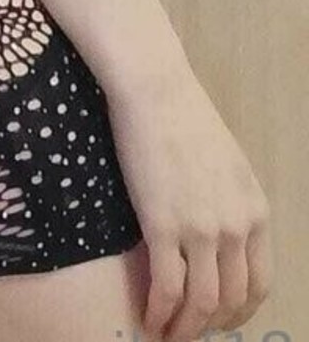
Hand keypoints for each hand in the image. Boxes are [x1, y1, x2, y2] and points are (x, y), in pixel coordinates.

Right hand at [106, 73, 272, 339]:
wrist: (154, 89)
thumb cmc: (184, 118)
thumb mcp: (227, 166)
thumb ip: (230, 205)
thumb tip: (217, 241)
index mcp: (255, 212)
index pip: (259, 285)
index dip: (238, 312)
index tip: (217, 319)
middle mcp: (236, 227)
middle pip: (231, 300)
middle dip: (209, 326)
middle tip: (186, 330)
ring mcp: (201, 229)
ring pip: (201, 304)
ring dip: (183, 329)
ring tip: (165, 335)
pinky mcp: (163, 225)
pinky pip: (167, 288)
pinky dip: (159, 313)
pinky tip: (147, 318)